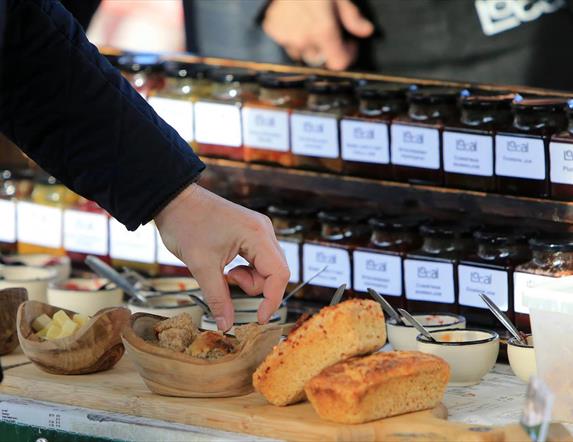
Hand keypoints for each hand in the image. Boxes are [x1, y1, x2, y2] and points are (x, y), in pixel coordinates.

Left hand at [155, 184, 289, 330]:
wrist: (173, 200)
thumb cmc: (186, 225)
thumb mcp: (201, 266)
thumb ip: (217, 298)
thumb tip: (226, 325)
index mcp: (257, 235)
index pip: (279, 274)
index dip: (272, 300)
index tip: (258, 319)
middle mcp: (263, 230)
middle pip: (276, 271)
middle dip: (255, 286)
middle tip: (229, 282)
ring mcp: (258, 230)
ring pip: (267, 267)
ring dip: (249, 278)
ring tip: (225, 272)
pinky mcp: (250, 232)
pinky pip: (258, 259)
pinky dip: (246, 269)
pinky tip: (228, 266)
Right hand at [262, 0, 373, 69]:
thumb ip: (352, 17)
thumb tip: (367, 30)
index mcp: (323, 31)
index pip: (338, 64)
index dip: (347, 56)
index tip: (349, 44)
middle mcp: (304, 40)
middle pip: (319, 59)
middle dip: (326, 48)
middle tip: (328, 29)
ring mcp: (286, 37)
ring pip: (301, 52)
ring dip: (308, 43)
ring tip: (309, 22)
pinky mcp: (274, 32)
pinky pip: (286, 41)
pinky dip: (292, 35)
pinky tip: (295, 18)